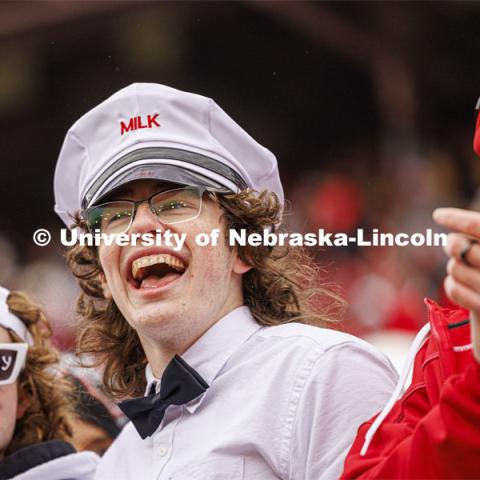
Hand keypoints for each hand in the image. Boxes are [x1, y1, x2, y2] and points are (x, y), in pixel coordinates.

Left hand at [433, 207, 479, 363]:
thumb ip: (479, 240)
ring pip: (453, 266)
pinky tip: (468, 294)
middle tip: (454, 249)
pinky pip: (452, 288)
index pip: (478, 226)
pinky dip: (454, 288)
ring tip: (472, 277)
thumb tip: (451, 222)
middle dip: (451, 245)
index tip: (437, 215)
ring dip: (455, 270)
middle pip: (459, 245)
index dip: (457, 218)